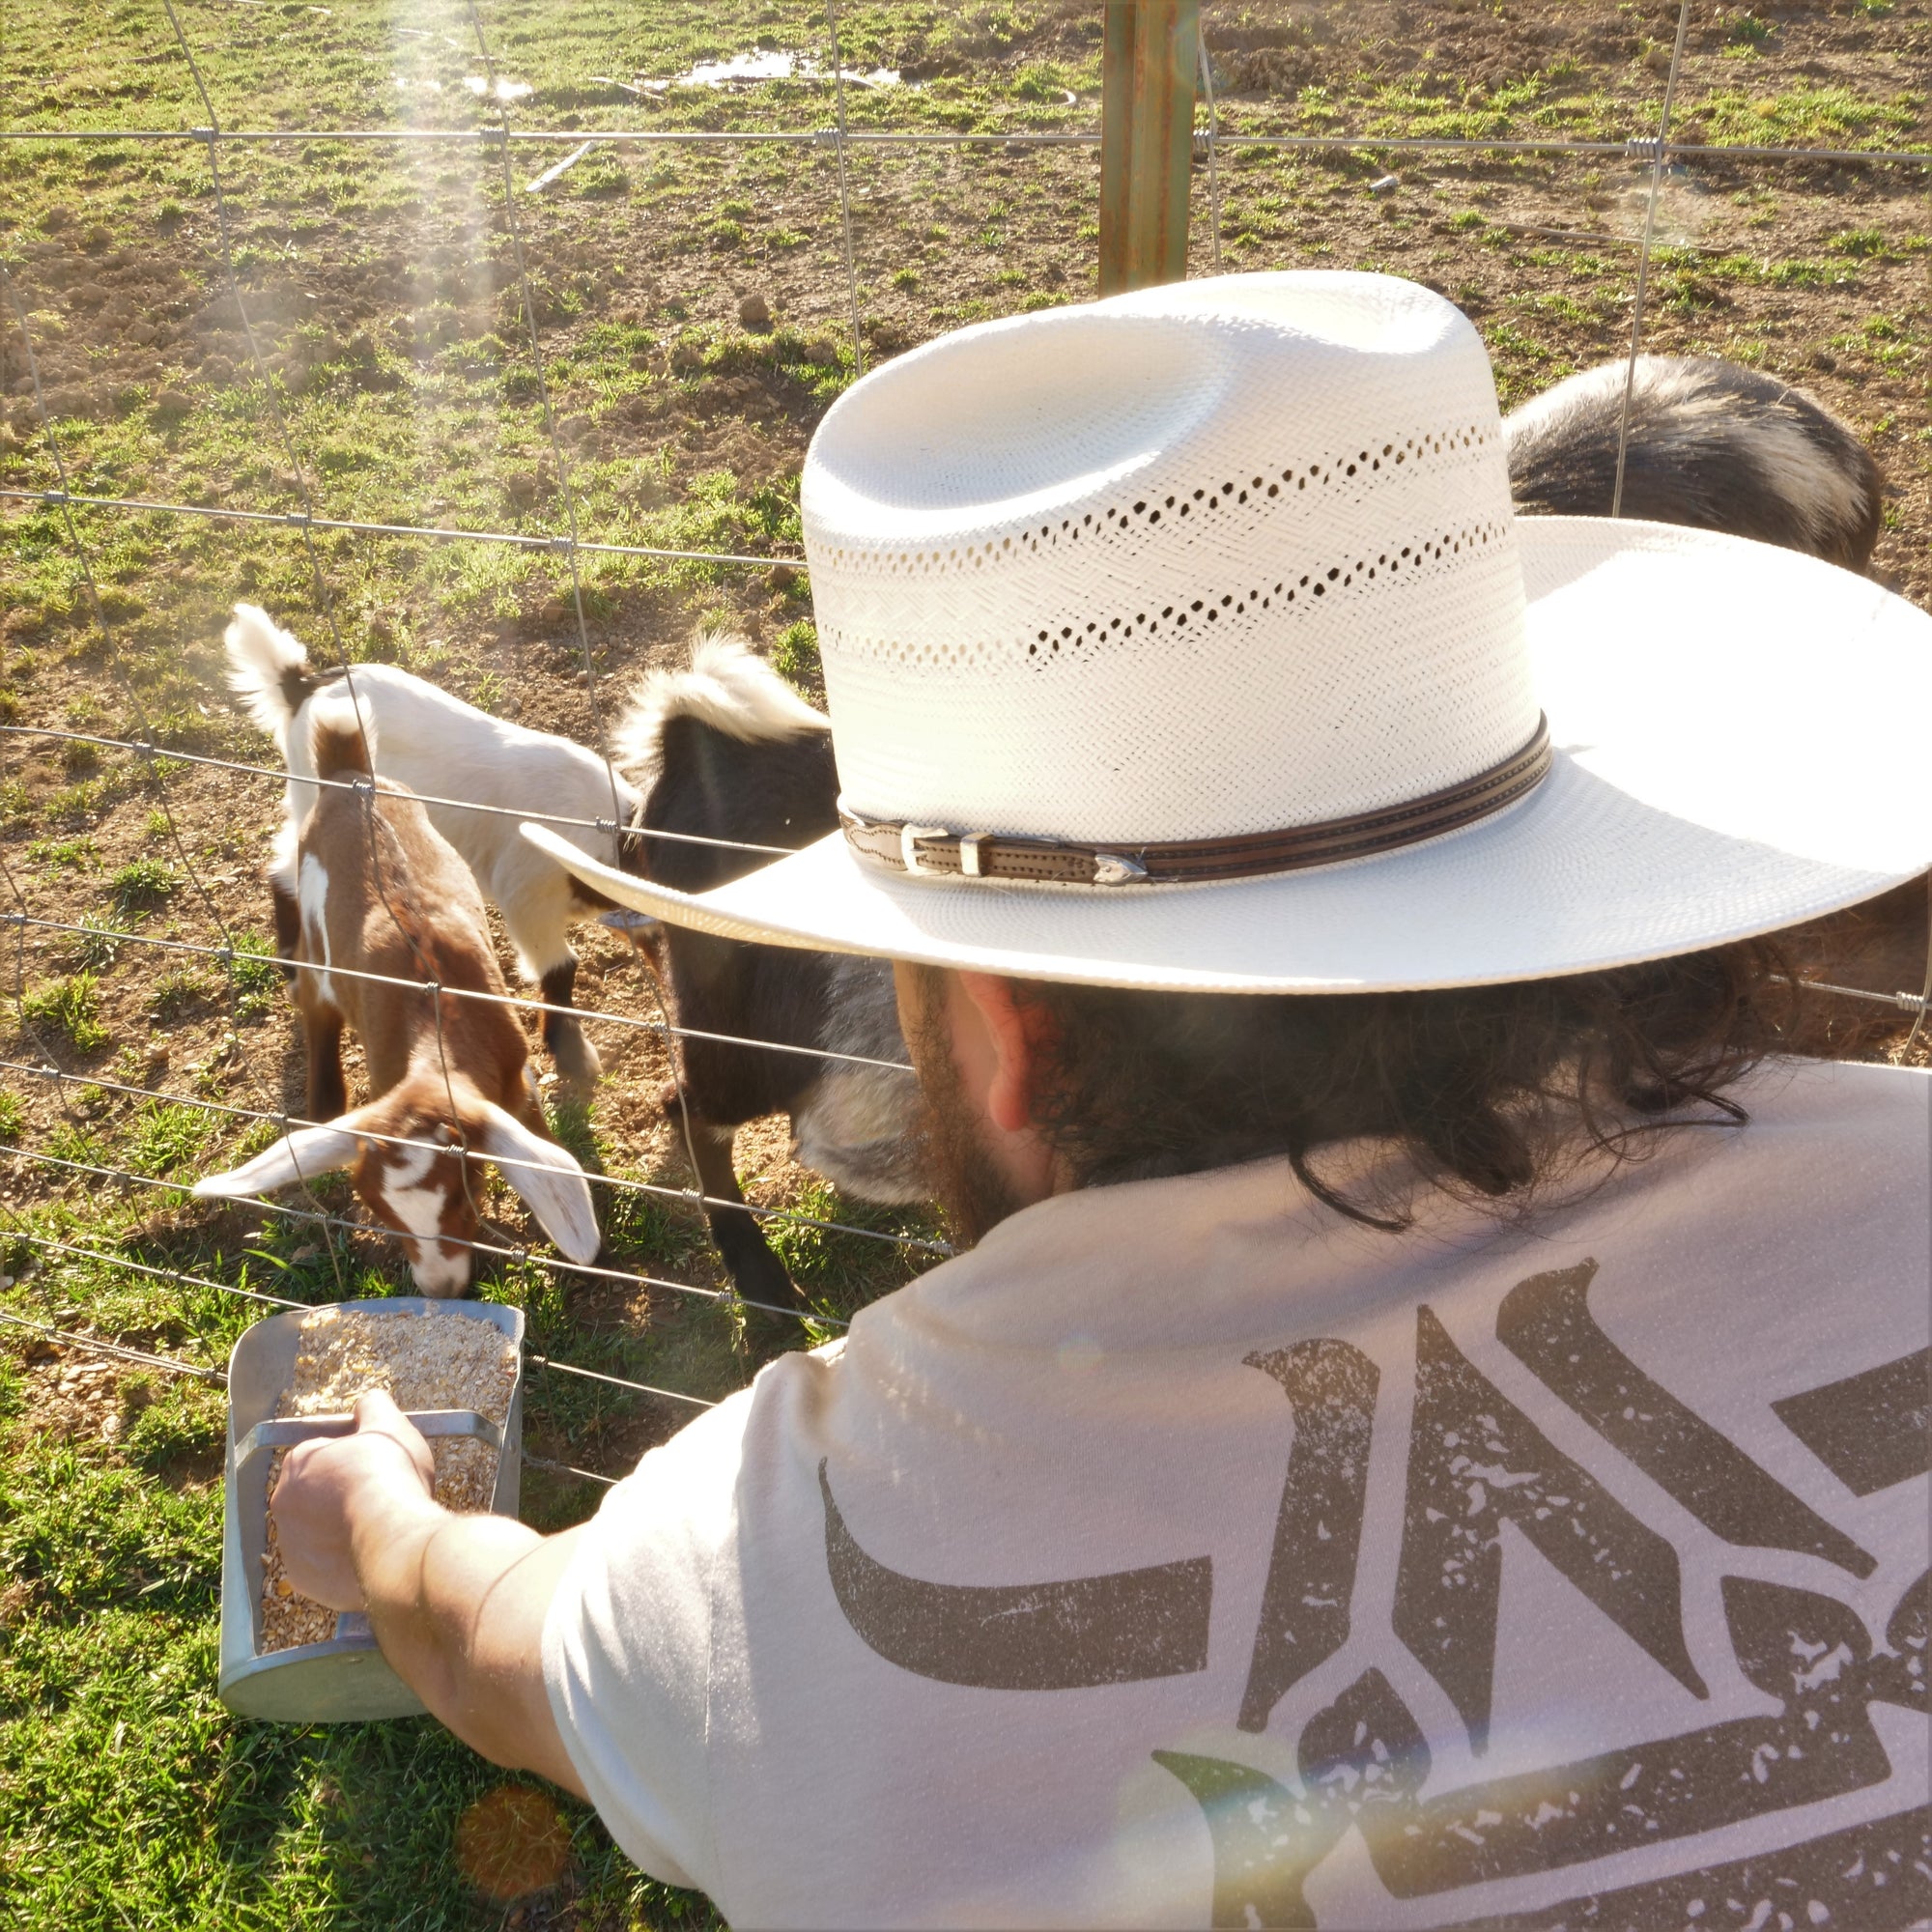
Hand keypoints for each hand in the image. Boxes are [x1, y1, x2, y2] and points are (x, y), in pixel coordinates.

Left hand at [271, 1389, 437, 1611]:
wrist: (394, 1542)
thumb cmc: (390, 1478)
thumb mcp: (391, 1426)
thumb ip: (375, 1406)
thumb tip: (368, 1401)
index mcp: (299, 1463)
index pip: (321, 1453)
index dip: (352, 1456)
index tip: (375, 1464)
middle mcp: (283, 1504)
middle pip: (315, 1493)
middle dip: (340, 1493)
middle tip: (378, 1496)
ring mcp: (290, 1545)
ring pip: (316, 1530)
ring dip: (339, 1527)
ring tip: (377, 1527)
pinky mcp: (303, 1579)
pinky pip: (321, 1565)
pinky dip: (340, 1560)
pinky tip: (368, 1552)